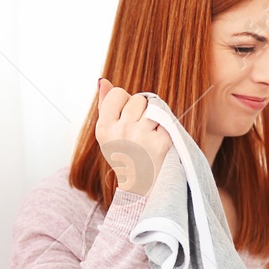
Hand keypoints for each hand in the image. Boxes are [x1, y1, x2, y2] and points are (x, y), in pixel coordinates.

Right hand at [95, 77, 172, 195]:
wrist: (140, 188)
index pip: (118, 93)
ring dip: (154, 117)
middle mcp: (121, 132)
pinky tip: (158, 142)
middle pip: (137, 99)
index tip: (126, 120)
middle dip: (141, 111)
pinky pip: (166, 119)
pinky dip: (165, 129)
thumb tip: (102, 81)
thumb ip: (105, 105)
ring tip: (149, 135)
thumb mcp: (108, 133)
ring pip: (153, 106)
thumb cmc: (124, 156)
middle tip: (139, 132)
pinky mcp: (161, 142)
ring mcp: (141, 137)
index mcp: (104, 129)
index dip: (125, 103)